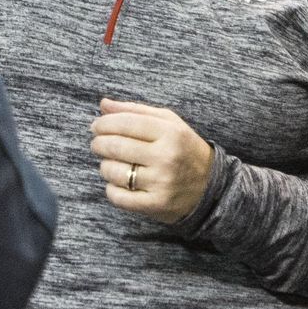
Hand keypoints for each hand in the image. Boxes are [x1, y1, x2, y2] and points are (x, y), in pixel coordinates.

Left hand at [91, 97, 214, 222]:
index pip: (125, 123)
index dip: (104, 123)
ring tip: (111, 163)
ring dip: (105, 166)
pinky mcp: (155, 204)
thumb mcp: (168, 123)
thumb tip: (103, 104)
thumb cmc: (183, 149)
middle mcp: (166, 157)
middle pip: (115, 146)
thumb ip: (135, 111)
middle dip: (99, 143)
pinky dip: (111, 189)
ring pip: (113, 171)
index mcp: (171, 132)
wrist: (211, 187)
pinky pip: (118, 196)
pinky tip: (118, 183)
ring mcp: (161, 182)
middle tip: (97, 144)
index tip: (96, 126)